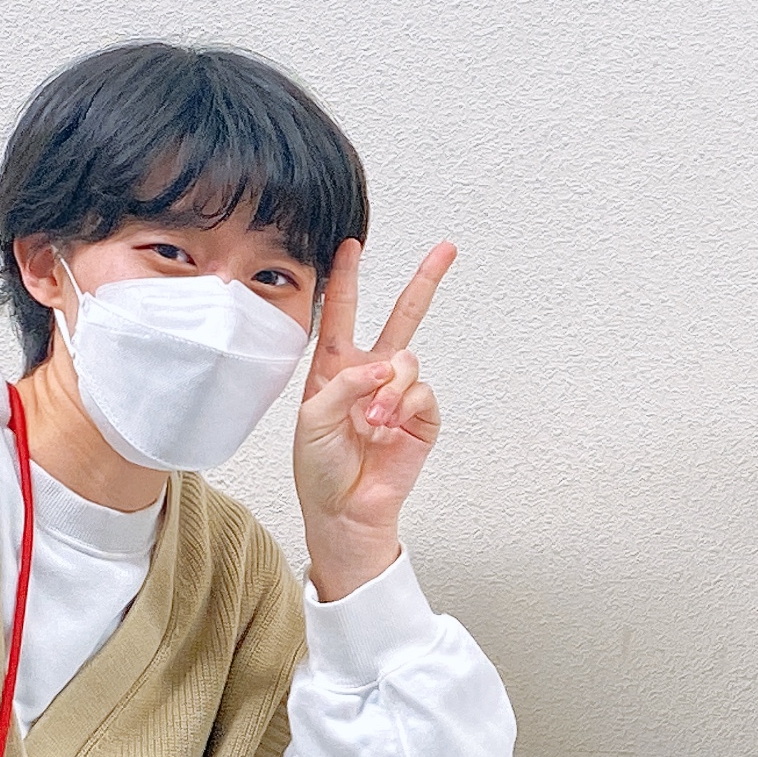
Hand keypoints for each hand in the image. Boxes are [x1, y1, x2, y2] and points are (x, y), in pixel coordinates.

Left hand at [295, 238, 454, 601]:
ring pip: (408, 362)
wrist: (343, 511)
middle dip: (424, 283)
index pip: (342, 313)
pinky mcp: (421, 420)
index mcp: (335, 368)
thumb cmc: (318, 468)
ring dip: (389, 389)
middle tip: (446, 250)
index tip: (352, 245)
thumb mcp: (311, 418)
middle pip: (403, 318)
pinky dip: (404, 406)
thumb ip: (344, 382)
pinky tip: (388, 427)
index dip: (346, 278)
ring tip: (372, 422)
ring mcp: (398, 396)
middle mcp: (370, 375)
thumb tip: (386, 367)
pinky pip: (423, 393)